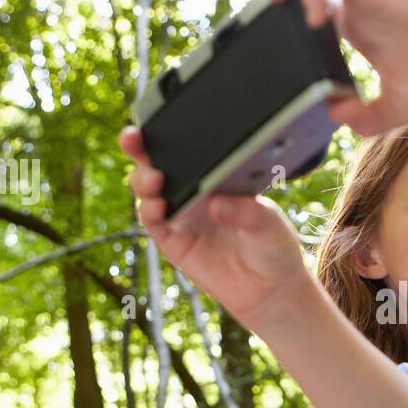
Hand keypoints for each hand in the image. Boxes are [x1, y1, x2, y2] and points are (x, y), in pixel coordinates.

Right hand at [120, 126, 311, 328]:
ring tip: (155, 179)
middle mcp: (195, 192)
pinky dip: (150, 211)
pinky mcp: (174, 241)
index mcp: (218, 177)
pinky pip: (154, 222)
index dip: (170, 132)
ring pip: (149, 190)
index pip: (190, 149)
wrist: (271, 289)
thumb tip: (216, 202)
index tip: (159, 117)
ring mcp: (181, 215)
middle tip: (133, 138)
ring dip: (143, 180)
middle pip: (159, 163)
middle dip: (140, 146)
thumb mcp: (269, 223)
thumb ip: (246, 210)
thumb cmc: (273, 246)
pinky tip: (156, 206)